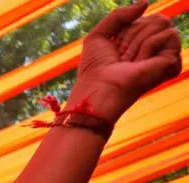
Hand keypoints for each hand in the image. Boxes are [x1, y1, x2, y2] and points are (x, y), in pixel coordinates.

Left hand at [72, 2, 181, 122]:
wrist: (98, 87)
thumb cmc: (95, 67)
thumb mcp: (99, 35)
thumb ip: (119, 15)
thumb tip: (146, 3)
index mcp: (140, 43)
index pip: (145, 17)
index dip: (126, 29)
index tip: (114, 48)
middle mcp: (155, 49)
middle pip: (156, 17)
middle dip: (133, 32)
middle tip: (122, 56)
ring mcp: (165, 56)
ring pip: (163, 23)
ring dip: (138, 41)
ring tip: (129, 61)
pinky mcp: (173, 62)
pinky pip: (169, 34)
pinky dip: (149, 45)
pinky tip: (140, 63)